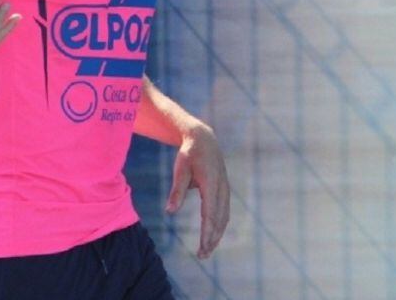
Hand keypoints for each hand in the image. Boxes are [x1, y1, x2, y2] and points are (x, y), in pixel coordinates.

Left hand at [165, 122, 229, 258]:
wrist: (204, 139)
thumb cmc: (189, 154)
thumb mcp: (180, 170)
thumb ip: (176, 191)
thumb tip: (169, 211)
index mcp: (211, 184)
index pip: (210, 215)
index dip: (206, 233)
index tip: (202, 248)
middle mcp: (222, 188)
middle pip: (219, 220)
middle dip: (212, 239)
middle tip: (202, 255)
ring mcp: (225, 189)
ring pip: (224, 217)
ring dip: (217, 235)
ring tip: (207, 250)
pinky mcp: (224, 190)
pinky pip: (224, 212)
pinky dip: (219, 226)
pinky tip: (213, 235)